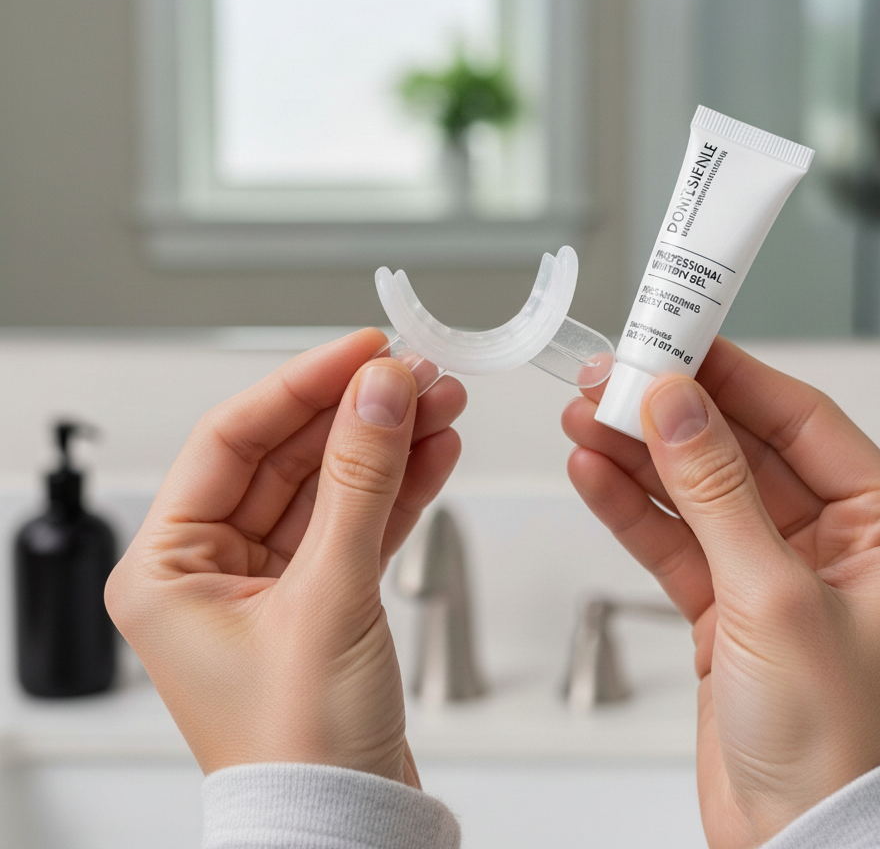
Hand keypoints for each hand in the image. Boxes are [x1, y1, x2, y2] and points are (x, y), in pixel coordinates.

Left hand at [106, 328, 465, 785]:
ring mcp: (269, 582)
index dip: (302, 384)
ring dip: (387, 444)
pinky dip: (398, 488)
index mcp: (167, 568)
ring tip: (442, 404)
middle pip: (288, 455)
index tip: (363, 350)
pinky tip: (435, 453)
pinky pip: (357, 521)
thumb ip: (360, 481)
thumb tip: (381, 391)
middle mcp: (209, 570)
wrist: (346, 832)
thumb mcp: (331, 595)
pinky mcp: (320, 596)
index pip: (233, 439)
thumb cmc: (301, 751)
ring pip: (330, 485)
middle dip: (358, 412)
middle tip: (417, 374)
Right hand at [562, 337, 879, 848]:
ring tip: (585, 421)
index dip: (734, 377)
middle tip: (610, 382)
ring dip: (641, 456)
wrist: (793, 843)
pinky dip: (634, 509)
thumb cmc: (830, 741)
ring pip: (699, 490)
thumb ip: (716, 491)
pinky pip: (677, 537)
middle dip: (671, 417)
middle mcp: (838, 541)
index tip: (674, 342)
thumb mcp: (772, 595)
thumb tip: (675, 404)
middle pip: (741, 449)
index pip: (803, 421)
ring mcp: (777, 571)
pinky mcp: (729, 603)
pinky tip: (594, 475)